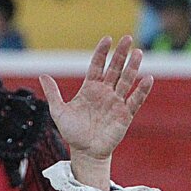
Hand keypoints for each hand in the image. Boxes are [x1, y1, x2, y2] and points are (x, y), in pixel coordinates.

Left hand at [39, 36, 153, 190]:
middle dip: (121, 54)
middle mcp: (105, 92)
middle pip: (114, 69)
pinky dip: (141, 90)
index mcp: (90, 88)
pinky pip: (135, 100)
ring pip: (126, 81)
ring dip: (132, 67)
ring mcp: (116, 102)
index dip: (102, 52)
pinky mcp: (125, 115)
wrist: (85, 152)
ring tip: (138, 53)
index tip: (107, 39)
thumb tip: (43, 75)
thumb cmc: (72, 132)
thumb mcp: (58, 112)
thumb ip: (52, 93)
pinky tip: (147, 79)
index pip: (97, 65)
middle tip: (128, 39)